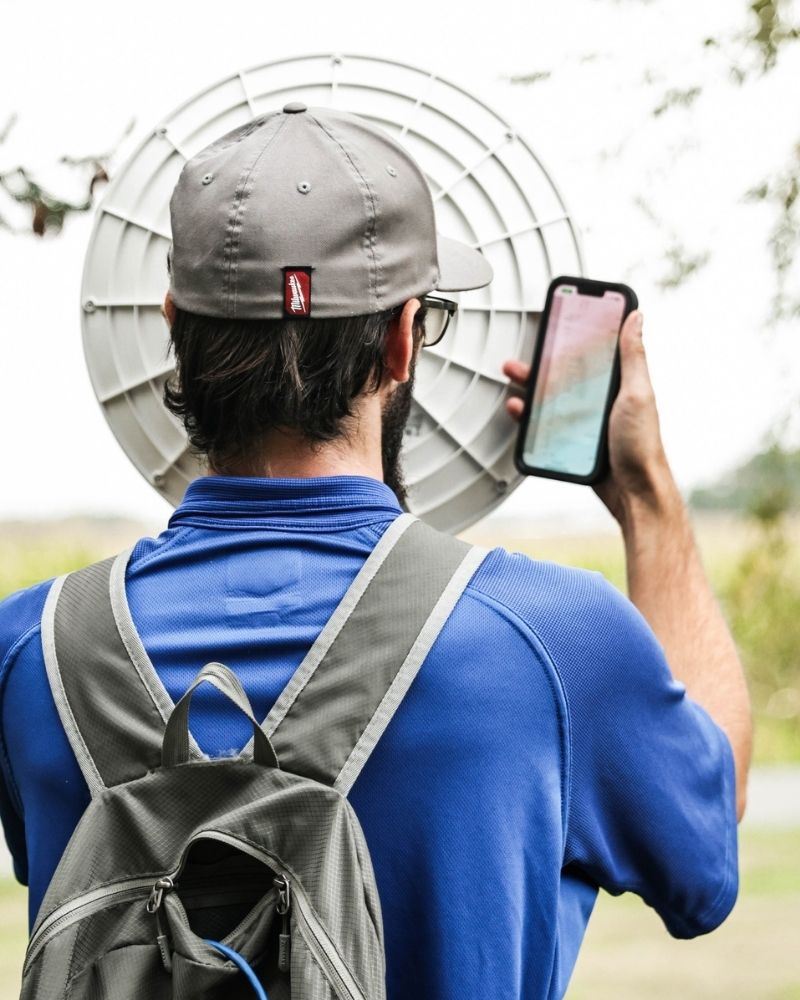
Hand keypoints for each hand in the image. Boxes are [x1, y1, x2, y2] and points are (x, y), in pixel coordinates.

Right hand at [502, 310, 677, 527]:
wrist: (633, 492)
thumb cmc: (642, 446)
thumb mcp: (638, 393)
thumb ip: (633, 356)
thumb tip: (636, 318)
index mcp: (618, 384)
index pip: (594, 352)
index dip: (575, 338)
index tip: (557, 323)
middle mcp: (601, 400)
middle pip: (566, 375)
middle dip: (541, 365)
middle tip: (522, 359)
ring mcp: (586, 422)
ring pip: (552, 399)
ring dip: (530, 390)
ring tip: (514, 382)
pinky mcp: (574, 442)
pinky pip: (547, 425)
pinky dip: (530, 418)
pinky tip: (520, 412)